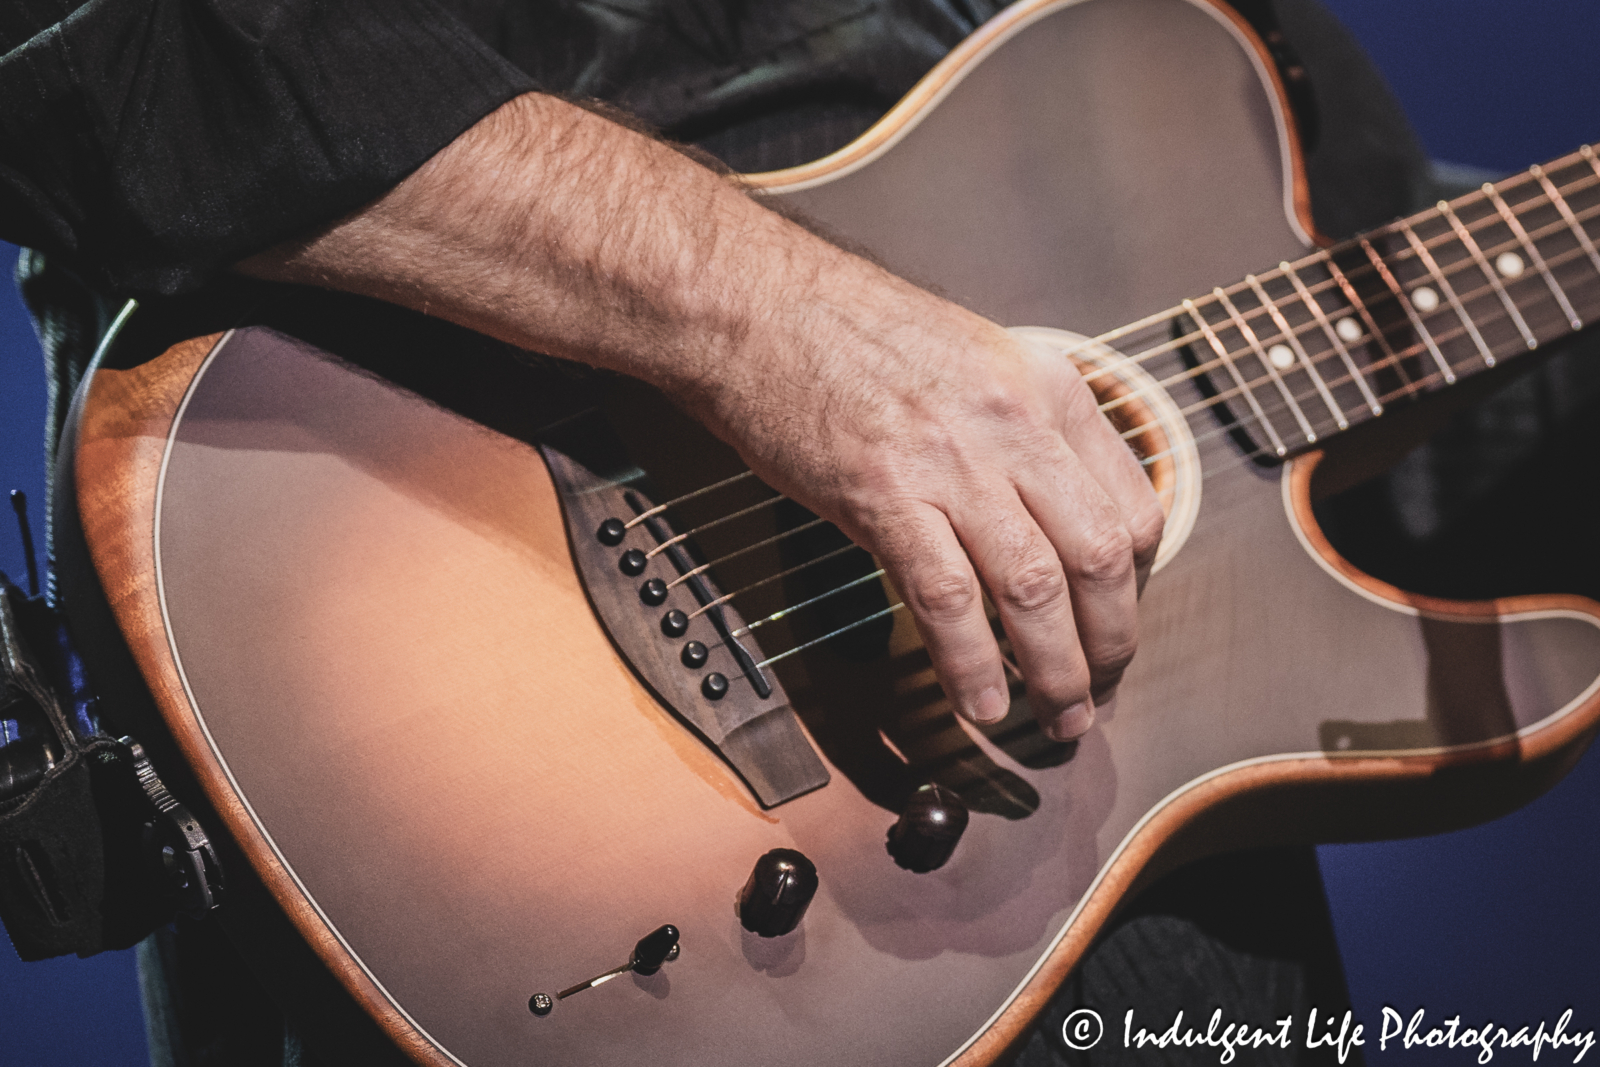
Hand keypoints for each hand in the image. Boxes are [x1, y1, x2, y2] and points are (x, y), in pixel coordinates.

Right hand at [676, 268, 1163, 740]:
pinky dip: (971, 664)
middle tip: (1101, 688)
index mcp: (1047, 389)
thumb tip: (1045, 503)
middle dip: (1111, 642)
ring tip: (1057, 715)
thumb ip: (1022, 426)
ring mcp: (949, 462)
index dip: (1137, 582)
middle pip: (1099, 558)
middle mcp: (1013, 426)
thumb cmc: (847, 331)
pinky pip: (947, 600)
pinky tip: (981, 703)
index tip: (1114, 616)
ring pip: (1034, 589)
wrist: (754, 305)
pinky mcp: (883, 497)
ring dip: (1054, 669)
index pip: (1134, 505)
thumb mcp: (972, 356)